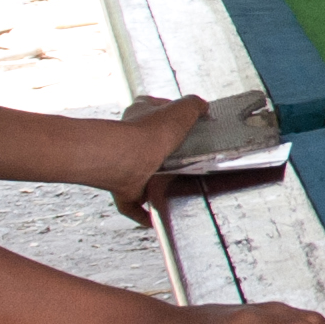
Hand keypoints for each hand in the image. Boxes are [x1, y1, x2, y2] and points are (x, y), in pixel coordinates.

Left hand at [97, 96, 206, 220]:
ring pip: (138, 173)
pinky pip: (132, 204)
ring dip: (153, 180)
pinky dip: (142, 213)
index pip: (149, 106)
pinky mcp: (124, 188)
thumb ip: (194, 104)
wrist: (128, 158)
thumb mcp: (183, 108)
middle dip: (160, 150)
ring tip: (175, 186)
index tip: (179, 121)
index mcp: (138, 115)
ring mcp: (125, 165)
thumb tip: (200, 106)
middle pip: (145, 142)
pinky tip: (154, 219)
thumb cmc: (150, 133)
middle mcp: (128, 139)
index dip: (163, 111)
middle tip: (183, 157)